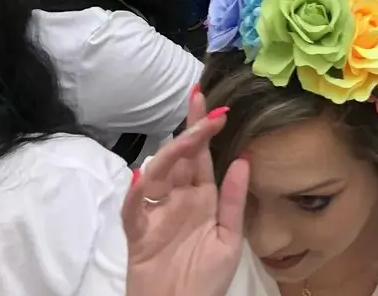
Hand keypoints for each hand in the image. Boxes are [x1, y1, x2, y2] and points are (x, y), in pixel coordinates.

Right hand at [123, 91, 247, 295]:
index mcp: (201, 198)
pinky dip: (135, 194)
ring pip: (157, 174)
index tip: (218, 107)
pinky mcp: (138, 234)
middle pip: (180, 157)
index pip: (203, 157)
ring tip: (186, 138)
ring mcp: (156, 213)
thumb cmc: (206, 280)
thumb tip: (243, 157)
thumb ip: (234, 200)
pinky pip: (133, 210)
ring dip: (170, 154)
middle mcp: (178, 199)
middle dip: (189, 129)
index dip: (207, 131)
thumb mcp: (230, 240)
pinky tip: (143, 177)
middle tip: (198, 100)